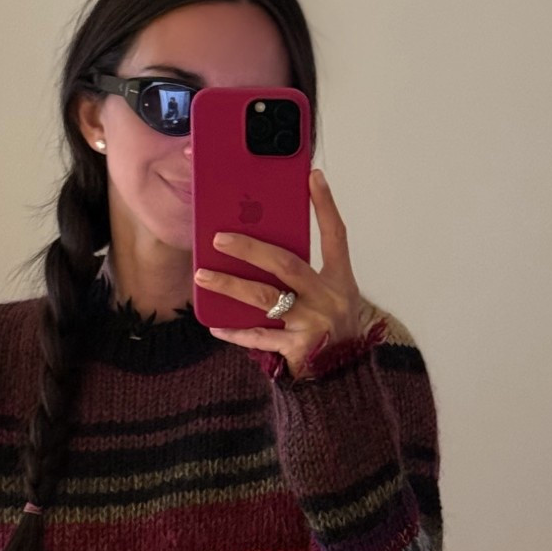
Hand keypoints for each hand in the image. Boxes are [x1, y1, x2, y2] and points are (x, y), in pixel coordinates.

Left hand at [194, 168, 376, 377]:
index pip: (335, 235)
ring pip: (265, 299)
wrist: (348, 374)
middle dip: (250, 248)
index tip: (312, 176)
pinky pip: (260, 337)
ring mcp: (313, 324)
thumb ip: (304, 271)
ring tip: (202, 276)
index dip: (325, 205)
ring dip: (230, 285)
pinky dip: (236, 331)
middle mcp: (328, 298)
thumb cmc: (332, 327)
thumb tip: (261, 246)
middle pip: (286, 264)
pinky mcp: (299, 349)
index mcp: (340, 279)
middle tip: (219, 237)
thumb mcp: (330, 294)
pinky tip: (215, 325)